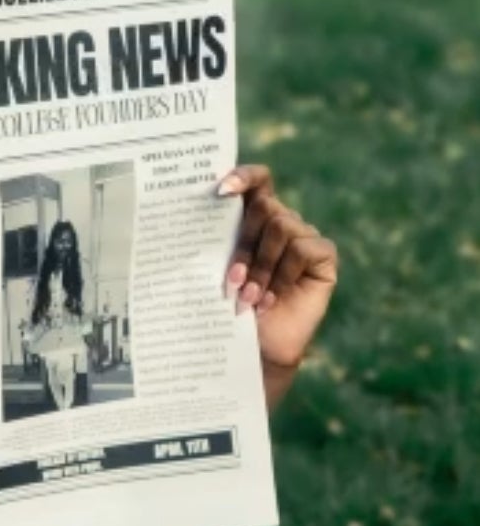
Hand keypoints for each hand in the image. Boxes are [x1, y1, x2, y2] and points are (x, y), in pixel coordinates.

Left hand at [218, 163, 337, 384]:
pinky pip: (303, 248)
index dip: (244, 176)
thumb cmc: (230, 308)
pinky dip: (283, 274)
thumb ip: (219, 238)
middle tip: (232, 279)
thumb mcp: (219, 269)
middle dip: (244, 243)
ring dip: (261, 265)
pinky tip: (272, 299)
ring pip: (282, 226)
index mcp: (255, 219)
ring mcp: (305, 238)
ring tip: (249, 297)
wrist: (255, 349)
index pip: (257, 181)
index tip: (221, 190)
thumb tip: (202, 207)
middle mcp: (282, 223)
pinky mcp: (324, 257)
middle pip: (265, 205)